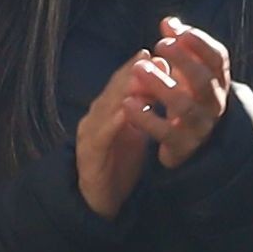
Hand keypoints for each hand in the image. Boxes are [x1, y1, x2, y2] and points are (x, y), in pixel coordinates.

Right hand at [73, 50, 179, 218]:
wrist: (100, 198)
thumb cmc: (121, 161)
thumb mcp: (137, 130)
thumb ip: (146, 108)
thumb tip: (162, 83)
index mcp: (108, 110)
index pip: (123, 83)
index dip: (139, 66)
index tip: (158, 53)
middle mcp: (96, 117)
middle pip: (113, 90)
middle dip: (132, 72)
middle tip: (152, 58)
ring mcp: (89, 134)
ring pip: (105, 106)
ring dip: (122, 91)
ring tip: (140, 77)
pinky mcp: (89, 154)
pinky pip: (101, 135)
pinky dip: (113, 121)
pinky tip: (125, 111)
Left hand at [142, 18, 234, 171]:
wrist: (189, 142)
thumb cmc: (185, 96)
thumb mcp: (185, 70)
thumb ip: (179, 46)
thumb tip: (168, 22)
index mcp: (218, 81)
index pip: (217, 58)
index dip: (199, 42)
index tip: (176, 31)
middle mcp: (214, 104)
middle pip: (203, 80)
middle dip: (182, 60)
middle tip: (159, 45)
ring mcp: (200, 127)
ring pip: (185, 106)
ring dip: (161, 85)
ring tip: (139, 69)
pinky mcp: (183, 146)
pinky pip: (166, 133)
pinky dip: (146, 117)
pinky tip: (128, 102)